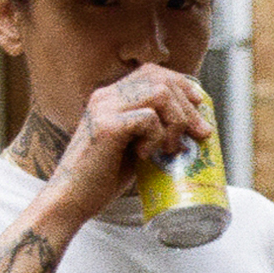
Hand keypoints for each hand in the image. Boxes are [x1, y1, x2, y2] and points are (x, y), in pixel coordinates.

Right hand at [42, 64, 210, 221]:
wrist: (71, 200)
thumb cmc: (102, 179)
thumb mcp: (132, 147)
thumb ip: (152, 131)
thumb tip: (193, 127)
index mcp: (110, 97)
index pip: (152, 72)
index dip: (181, 83)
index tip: (200, 103)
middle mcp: (106, 96)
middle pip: (161, 79)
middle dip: (189, 106)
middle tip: (201, 133)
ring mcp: (105, 109)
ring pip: (160, 94)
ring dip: (177, 121)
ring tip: (170, 148)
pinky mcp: (107, 127)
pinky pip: (148, 119)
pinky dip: (157, 137)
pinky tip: (145, 156)